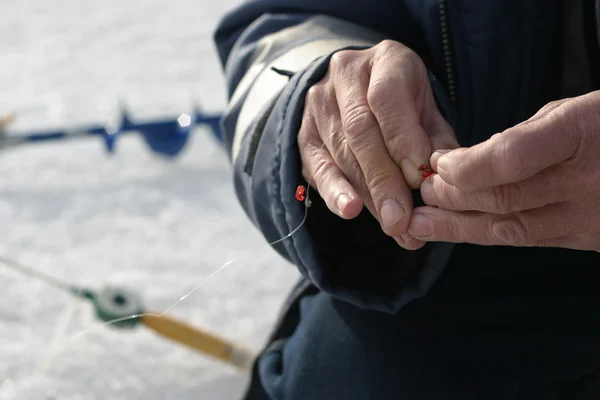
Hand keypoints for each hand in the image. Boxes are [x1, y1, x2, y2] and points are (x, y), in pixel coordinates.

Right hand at [298, 40, 457, 248]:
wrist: (358, 89)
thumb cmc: (405, 104)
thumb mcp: (428, 111)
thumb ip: (436, 141)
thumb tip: (442, 181)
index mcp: (385, 59)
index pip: (386, 97)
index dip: (403, 139)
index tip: (420, 179)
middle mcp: (345, 75)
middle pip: (360, 130)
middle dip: (383, 179)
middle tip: (402, 218)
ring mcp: (318, 104)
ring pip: (341, 153)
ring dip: (367, 194)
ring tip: (393, 226)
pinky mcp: (303, 133)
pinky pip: (317, 166)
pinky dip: (335, 191)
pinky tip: (350, 210)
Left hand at [408, 91, 599, 250]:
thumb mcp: (576, 110)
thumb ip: (524, 137)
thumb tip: (470, 162)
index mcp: (584, 134)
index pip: (512, 159)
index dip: (468, 167)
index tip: (439, 165)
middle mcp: (588, 181)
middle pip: (505, 199)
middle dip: (454, 197)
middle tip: (423, 193)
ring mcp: (591, 218)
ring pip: (511, 230)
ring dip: (459, 228)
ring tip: (421, 224)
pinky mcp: (589, 240)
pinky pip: (529, 240)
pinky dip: (489, 235)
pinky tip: (458, 231)